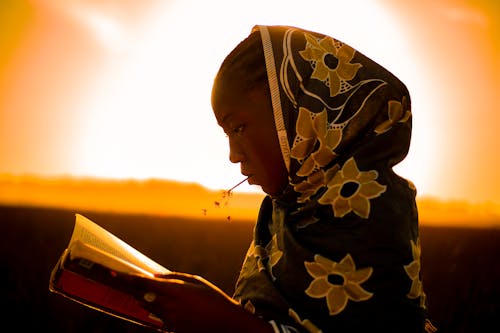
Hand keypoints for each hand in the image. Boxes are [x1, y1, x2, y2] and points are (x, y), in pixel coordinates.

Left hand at [129, 272, 273, 332]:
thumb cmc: (213, 299)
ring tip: (145, 291)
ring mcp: (169, 320)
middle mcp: (168, 306)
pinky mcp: (172, 329)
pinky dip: (156, 309)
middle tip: (124, 279)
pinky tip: (166, 305)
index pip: (144, 283)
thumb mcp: (196, 282)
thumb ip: (173, 277)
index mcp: (175, 291)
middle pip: (141, 296)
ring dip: (143, 298)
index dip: (128, 278)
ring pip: (147, 307)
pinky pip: (157, 317)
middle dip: (132, 288)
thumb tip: (154, 275)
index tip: (115, 272)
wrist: (226, 324)